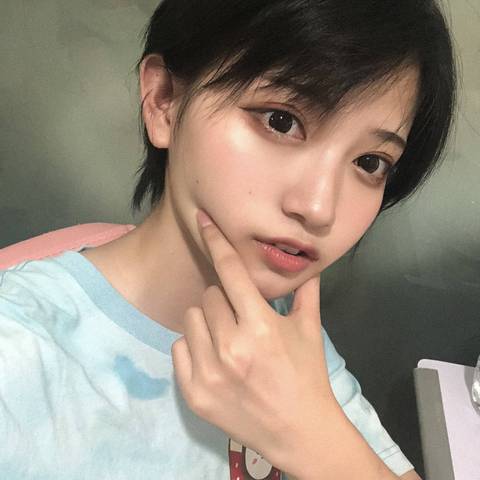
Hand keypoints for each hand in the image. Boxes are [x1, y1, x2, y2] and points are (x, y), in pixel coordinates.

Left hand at [171, 209, 340, 473]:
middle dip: (224, 301)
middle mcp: (230, 346)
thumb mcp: (309, 330)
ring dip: (208, 322)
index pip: (231, 271)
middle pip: (209, 295)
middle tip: (240, 318)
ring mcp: (208, 371)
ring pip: (191, 318)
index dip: (216, 241)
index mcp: (260, 326)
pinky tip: (214, 360)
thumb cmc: (306, 376)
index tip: (202, 219)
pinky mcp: (193, 392)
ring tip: (227, 339)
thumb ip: (305, 292)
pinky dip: (194, 347)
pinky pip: (179, 347)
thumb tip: (309, 262)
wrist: (299, 432)